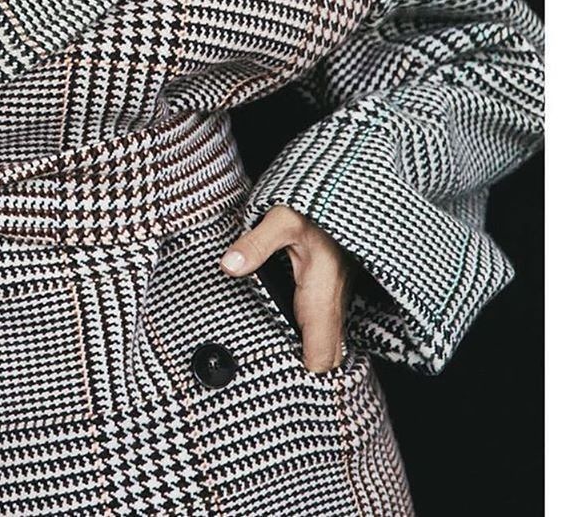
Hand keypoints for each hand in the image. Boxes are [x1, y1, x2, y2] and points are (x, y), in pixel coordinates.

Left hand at [218, 203, 354, 372]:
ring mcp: (334, 297)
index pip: (321, 357)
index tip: (277, 386)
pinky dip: (311, 340)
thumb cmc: (318, 202)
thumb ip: (256, 244)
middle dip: (308, 377)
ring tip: (277, 373)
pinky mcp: (330, 289)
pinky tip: (288, 341)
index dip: (303, 377)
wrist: (347, 187)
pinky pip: (325, 327)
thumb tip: (228, 266)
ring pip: (329, 343)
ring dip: (310, 357)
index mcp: (322, 294)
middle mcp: (333, 302)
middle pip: (328, 359)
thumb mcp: (283, 218)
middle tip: (273, 388)